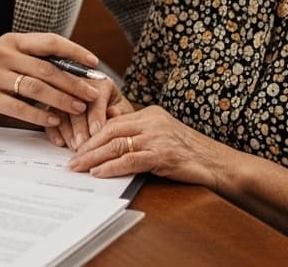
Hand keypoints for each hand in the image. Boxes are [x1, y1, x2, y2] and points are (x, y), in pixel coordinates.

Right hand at [0, 32, 104, 127]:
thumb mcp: (1, 53)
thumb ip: (28, 58)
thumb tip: (66, 68)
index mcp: (12, 40)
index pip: (50, 42)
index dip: (75, 51)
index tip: (93, 63)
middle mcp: (4, 54)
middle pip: (48, 69)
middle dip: (74, 82)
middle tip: (92, 94)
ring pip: (37, 88)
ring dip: (61, 100)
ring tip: (77, 109)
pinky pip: (19, 107)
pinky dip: (39, 115)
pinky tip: (52, 120)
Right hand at [45, 79, 133, 149]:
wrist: (108, 108)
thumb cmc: (116, 110)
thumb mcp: (122, 110)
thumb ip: (119, 112)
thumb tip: (112, 112)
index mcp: (101, 82)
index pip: (95, 98)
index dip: (96, 117)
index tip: (96, 132)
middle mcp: (81, 84)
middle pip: (75, 103)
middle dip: (79, 127)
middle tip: (82, 145)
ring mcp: (65, 92)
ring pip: (60, 109)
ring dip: (67, 130)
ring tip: (74, 146)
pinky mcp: (53, 103)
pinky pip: (49, 115)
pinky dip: (54, 130)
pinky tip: (60, 142)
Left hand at [66, 105, 231, 188]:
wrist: (217, 163)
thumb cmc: (189, 152)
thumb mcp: (161, 135)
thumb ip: (138, 132)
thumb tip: (109, 131)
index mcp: (150, 113)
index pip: (113, 120)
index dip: (92, 133)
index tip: (76, 145)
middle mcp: (152, 121)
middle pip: (110, 130)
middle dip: (87, 145)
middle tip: (70, 158)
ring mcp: (157, 137)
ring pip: (116, 144)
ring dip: (92, 157)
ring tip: (77, 167)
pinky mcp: (162, 155)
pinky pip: (129, 160)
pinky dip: (110, 167)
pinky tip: (97, 173)